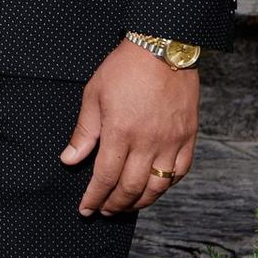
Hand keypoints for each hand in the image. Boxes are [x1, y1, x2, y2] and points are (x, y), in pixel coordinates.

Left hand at [62, 41, 196, 214]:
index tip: (86, 209)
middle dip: (115, 204)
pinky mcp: (188, 137)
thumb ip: (84, 132)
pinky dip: (167, 185)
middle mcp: (148, 142)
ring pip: (157, 186)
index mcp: (120, 132)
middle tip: (104, 210)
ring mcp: (171, 141)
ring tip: (127, 205)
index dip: (94, 197)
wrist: (164, 47)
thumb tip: (69, 160)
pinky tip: (155, 187)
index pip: (105, 177)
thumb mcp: (94, 95)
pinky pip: (180, 172)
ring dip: (140, 202)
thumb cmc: (124, 68)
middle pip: (131, 188)